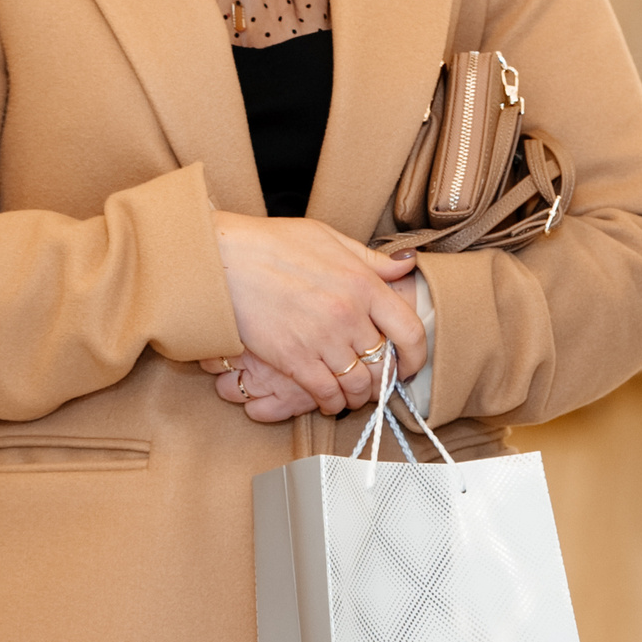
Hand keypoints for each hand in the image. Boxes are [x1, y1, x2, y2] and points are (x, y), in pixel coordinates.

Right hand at [213, 212, 427, 414]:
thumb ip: (371, 259)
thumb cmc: (272, 243)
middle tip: (379, 384)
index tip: (412, 363)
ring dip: (359, 395)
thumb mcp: (329, 238)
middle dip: (386, 380)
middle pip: (385, 363)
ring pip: (358, 384)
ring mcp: (322, 339)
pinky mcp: (293, 359)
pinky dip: (332, 403)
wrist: (224, 258)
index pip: (410, 329)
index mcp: (363, 283)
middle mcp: (349, 315)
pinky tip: (329, 401)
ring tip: (354, 395)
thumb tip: (407, 265)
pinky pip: (326, 393)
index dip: (418, 355)